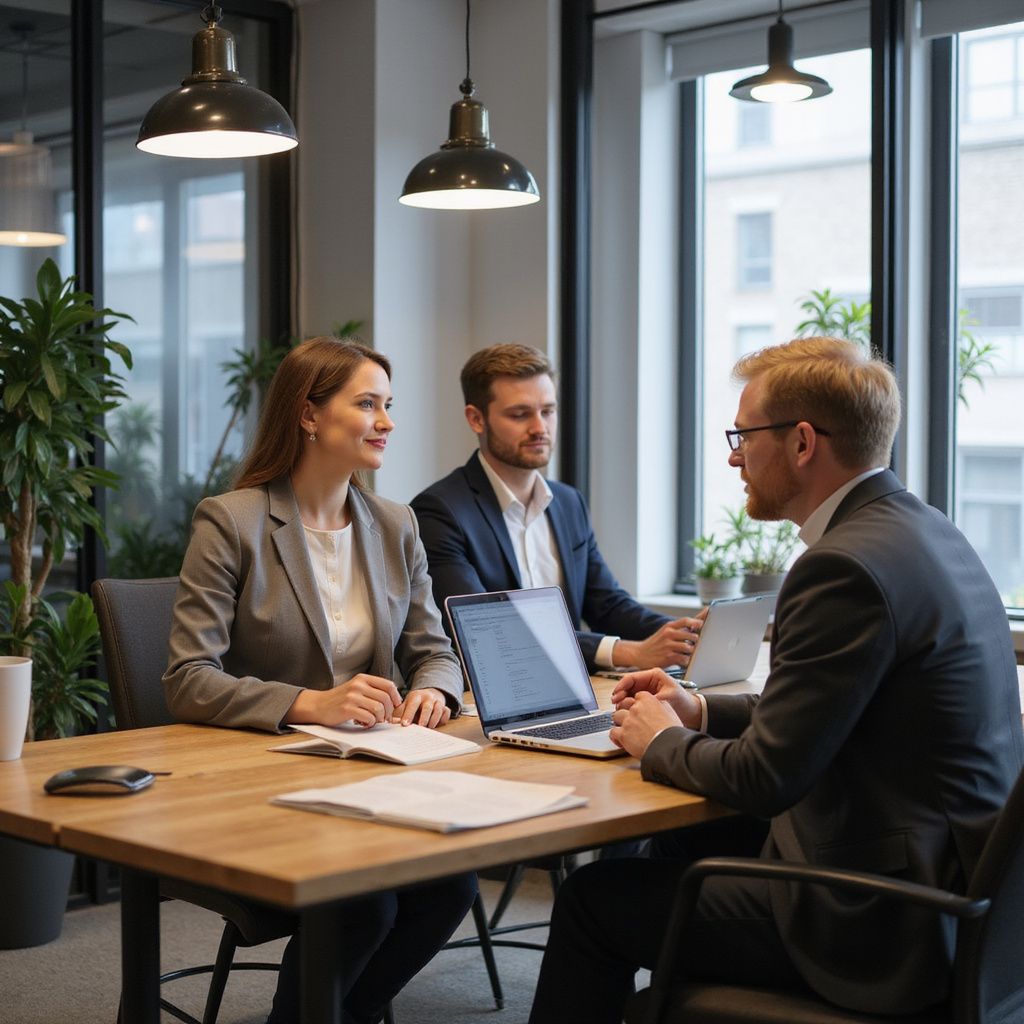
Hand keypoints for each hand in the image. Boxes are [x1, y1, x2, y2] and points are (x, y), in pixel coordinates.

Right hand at [285, 674, 401, 727]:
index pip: (388, 685)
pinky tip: (365, 723)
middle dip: (389, 711)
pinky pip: (368, 717)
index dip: (396, 697)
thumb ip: (372, 690)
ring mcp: (352, 697)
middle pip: (385, 698)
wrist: (318, 705)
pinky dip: (370, 723)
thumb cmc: (340, 699)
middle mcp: (358, 685)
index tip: (396, 706)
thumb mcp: (356, 688)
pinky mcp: (347, 709)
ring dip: (380, 718)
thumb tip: (393, 701)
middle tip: (385, 719)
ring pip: (378, 708)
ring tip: (374, 721)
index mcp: (363, 679)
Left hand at [394, 688, 451, 728]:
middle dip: (424, 717)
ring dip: (434, 719)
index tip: (404, 724)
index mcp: (416, 696)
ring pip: (439, 709)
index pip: (412, 705)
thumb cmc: (414, 704)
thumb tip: (389, 722)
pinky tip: (439, 724)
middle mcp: (428, 698)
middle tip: (420, 727)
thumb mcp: (405, 705)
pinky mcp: (445, 707)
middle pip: (427, 707)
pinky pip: (447, 712)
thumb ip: (398, 713)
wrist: (429, 695)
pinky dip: (444, 718)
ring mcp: (437, 702)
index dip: (408, 714)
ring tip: (429, 727)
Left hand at [610, 691, 683, 758]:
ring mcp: (628, 721)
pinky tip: (620, 740)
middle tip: (631, 719)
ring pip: (616, 716)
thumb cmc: (672, 733)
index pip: (637, 696)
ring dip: (620, 723)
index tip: (640, 710)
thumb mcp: (671, 712)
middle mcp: (636, 709)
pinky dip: (615, 737)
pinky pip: (613, 732)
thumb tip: (658, 705)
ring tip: (626, 730)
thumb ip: (661, 705)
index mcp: (648, 701)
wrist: (668, 747)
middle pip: (624, 705)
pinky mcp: (623, 734)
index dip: (638, 704)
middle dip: (627, 711)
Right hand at [611, 668, 700, 726]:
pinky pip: (634, 702)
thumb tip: (635, 702)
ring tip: (620, 708)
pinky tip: (626, 712)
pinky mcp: (647, 701)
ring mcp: (647, 692)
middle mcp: (648, 682)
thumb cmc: (684, 703)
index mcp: (654, 675)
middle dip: (620, 694)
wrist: (693, 714)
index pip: (632, 678)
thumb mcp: (668, 697)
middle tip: (615, 703)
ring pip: (629, 694)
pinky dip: (629, 707)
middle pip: (628, 686)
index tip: (616, 695)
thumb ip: (651, 699)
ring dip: (623, 701)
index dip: (621, 686)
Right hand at [612, 615, 703, 669]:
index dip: (697, 623)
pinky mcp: (668, 657)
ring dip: (690, 653)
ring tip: (685, 653)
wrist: (639, 654)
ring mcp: (668, 646)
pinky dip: (686, 661)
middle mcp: (669, 634)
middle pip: (692, 636)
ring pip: (690, 648)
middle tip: (692, 645)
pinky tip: (681, 660)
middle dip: (695, 642)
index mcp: (669, 626)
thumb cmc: (656, 643)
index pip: (686, 621)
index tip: (702, 626)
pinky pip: (685, 659)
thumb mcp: (665, 631)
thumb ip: (681, 627)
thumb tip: (701, 618)